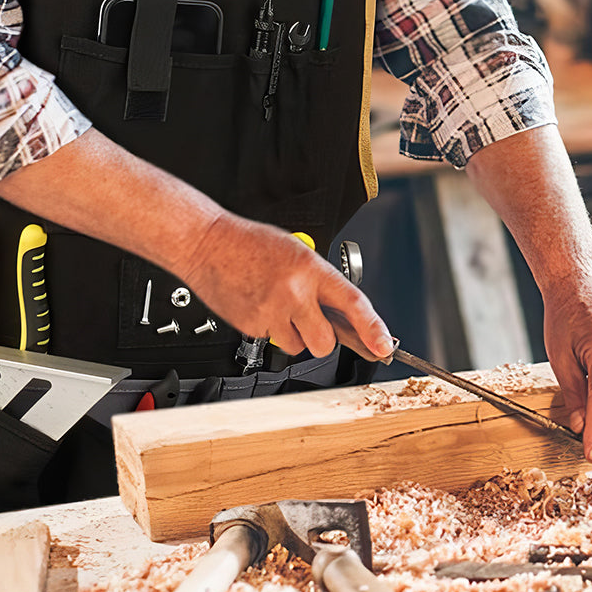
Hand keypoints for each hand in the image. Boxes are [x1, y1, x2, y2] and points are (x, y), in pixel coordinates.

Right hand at [182, 213, 394, 360]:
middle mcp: (294, 292)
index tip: (384, 345)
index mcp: (310, 268)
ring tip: (277, 307)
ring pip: (297, 347)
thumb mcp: (296, 251)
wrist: (208, 244)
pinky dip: (269, 329)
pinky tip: (260, 305)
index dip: (373, 329)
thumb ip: (320, 281)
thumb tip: (342, 314)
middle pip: (324, 342)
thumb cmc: (250, 244)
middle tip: (312, 324)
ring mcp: (271, 311)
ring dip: (292, 335)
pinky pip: (270, 341)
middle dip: (322, 340)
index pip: (353, 303)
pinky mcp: (251, 325)